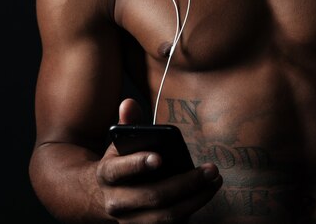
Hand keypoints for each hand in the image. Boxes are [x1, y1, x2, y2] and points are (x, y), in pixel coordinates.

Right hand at [96, 98, 221, 222]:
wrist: (101, 196)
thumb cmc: (119, 163)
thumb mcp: (118, 142)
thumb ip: (127, 122)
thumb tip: (129, 103)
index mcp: (107, 175)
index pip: (120, 170)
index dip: (138, 164)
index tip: (160, 157)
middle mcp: (116, 202)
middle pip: (153, 196)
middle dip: (185, 183)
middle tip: (211, 170)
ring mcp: (130, 222)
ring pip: (165, 217)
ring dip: (194, 200)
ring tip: (214, 182)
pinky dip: (189, 212)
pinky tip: (204, 195)